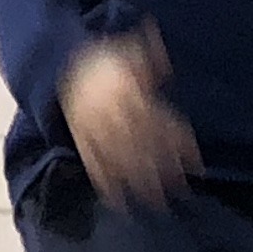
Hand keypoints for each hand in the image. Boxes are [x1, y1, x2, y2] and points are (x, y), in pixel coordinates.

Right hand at [61, 29, 195, 212]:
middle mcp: (108, 114)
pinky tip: (121, 202)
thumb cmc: (104, 60)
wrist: (57, 63)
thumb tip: (167, 64)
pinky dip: (105, 185)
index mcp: (124, 91)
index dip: (177, 142)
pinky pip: (92, 165)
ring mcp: (92, 131)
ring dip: (140, 182)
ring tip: (159, 202)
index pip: (156, 121)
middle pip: (140, 145)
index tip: (195, 161)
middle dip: (163, 168)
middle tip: (183, 187)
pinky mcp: (81, 142)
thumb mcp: (127, 49)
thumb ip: (149, 55)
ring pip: (119, 159)